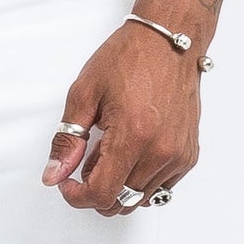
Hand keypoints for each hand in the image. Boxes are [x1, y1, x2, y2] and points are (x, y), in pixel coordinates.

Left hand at [43, 22, 200, 215]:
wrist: (169, 41)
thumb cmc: (130, 59)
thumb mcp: (85, 93)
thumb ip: (67, 140)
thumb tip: (54, 174)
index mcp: (133, 136)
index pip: (102, 194)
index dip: (77, 196)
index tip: (67, 183)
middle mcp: (161, 151)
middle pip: (121, 202)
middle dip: (95, 191)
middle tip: (85, 161)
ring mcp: (178, 155)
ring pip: (139, 198)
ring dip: (118, 185)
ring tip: (109, 151)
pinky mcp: (188, 155)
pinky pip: (160, 188)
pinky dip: (139, 180)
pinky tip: (130, 153)